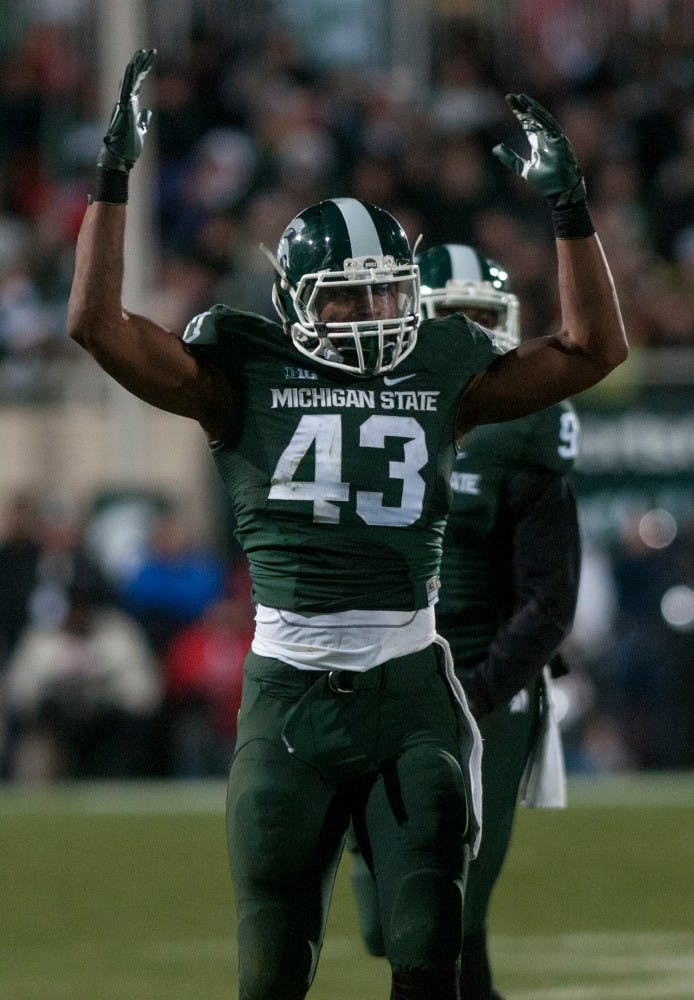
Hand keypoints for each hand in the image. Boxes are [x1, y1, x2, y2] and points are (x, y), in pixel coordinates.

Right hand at [98, 49, 155, 171]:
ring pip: (130, 80)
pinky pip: (126, 90)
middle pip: (134, 78)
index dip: (143, 71)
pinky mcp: (123, 109)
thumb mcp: (141, 131)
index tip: (149, 59)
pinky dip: (129, 77)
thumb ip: (143, 120)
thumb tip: (148, 112)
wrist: (120, 157)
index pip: (137, 83)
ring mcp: (123, 104)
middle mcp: (125, 102)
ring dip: (137, 66)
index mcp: (130, 106)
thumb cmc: (128, 147)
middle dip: (142, 64)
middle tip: (150, 51)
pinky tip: (132, 66)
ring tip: (144, 52)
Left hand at [492, 93, 585, 206]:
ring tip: (521, 99)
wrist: (558, 191)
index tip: (509, 101)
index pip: (527, 122)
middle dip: (523, 106)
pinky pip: (550, 125)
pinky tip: (531, 110)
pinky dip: (541, 117)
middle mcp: (546, 136)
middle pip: (533, 117)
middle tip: (511, 96)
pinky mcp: (560, 140)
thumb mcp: (522, 168)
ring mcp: (554, 137)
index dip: (519, 111)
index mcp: (538, 141)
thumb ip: (509, 158)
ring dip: (532, 108)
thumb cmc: (545, 181)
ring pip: (542, 118)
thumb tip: (495, 148)